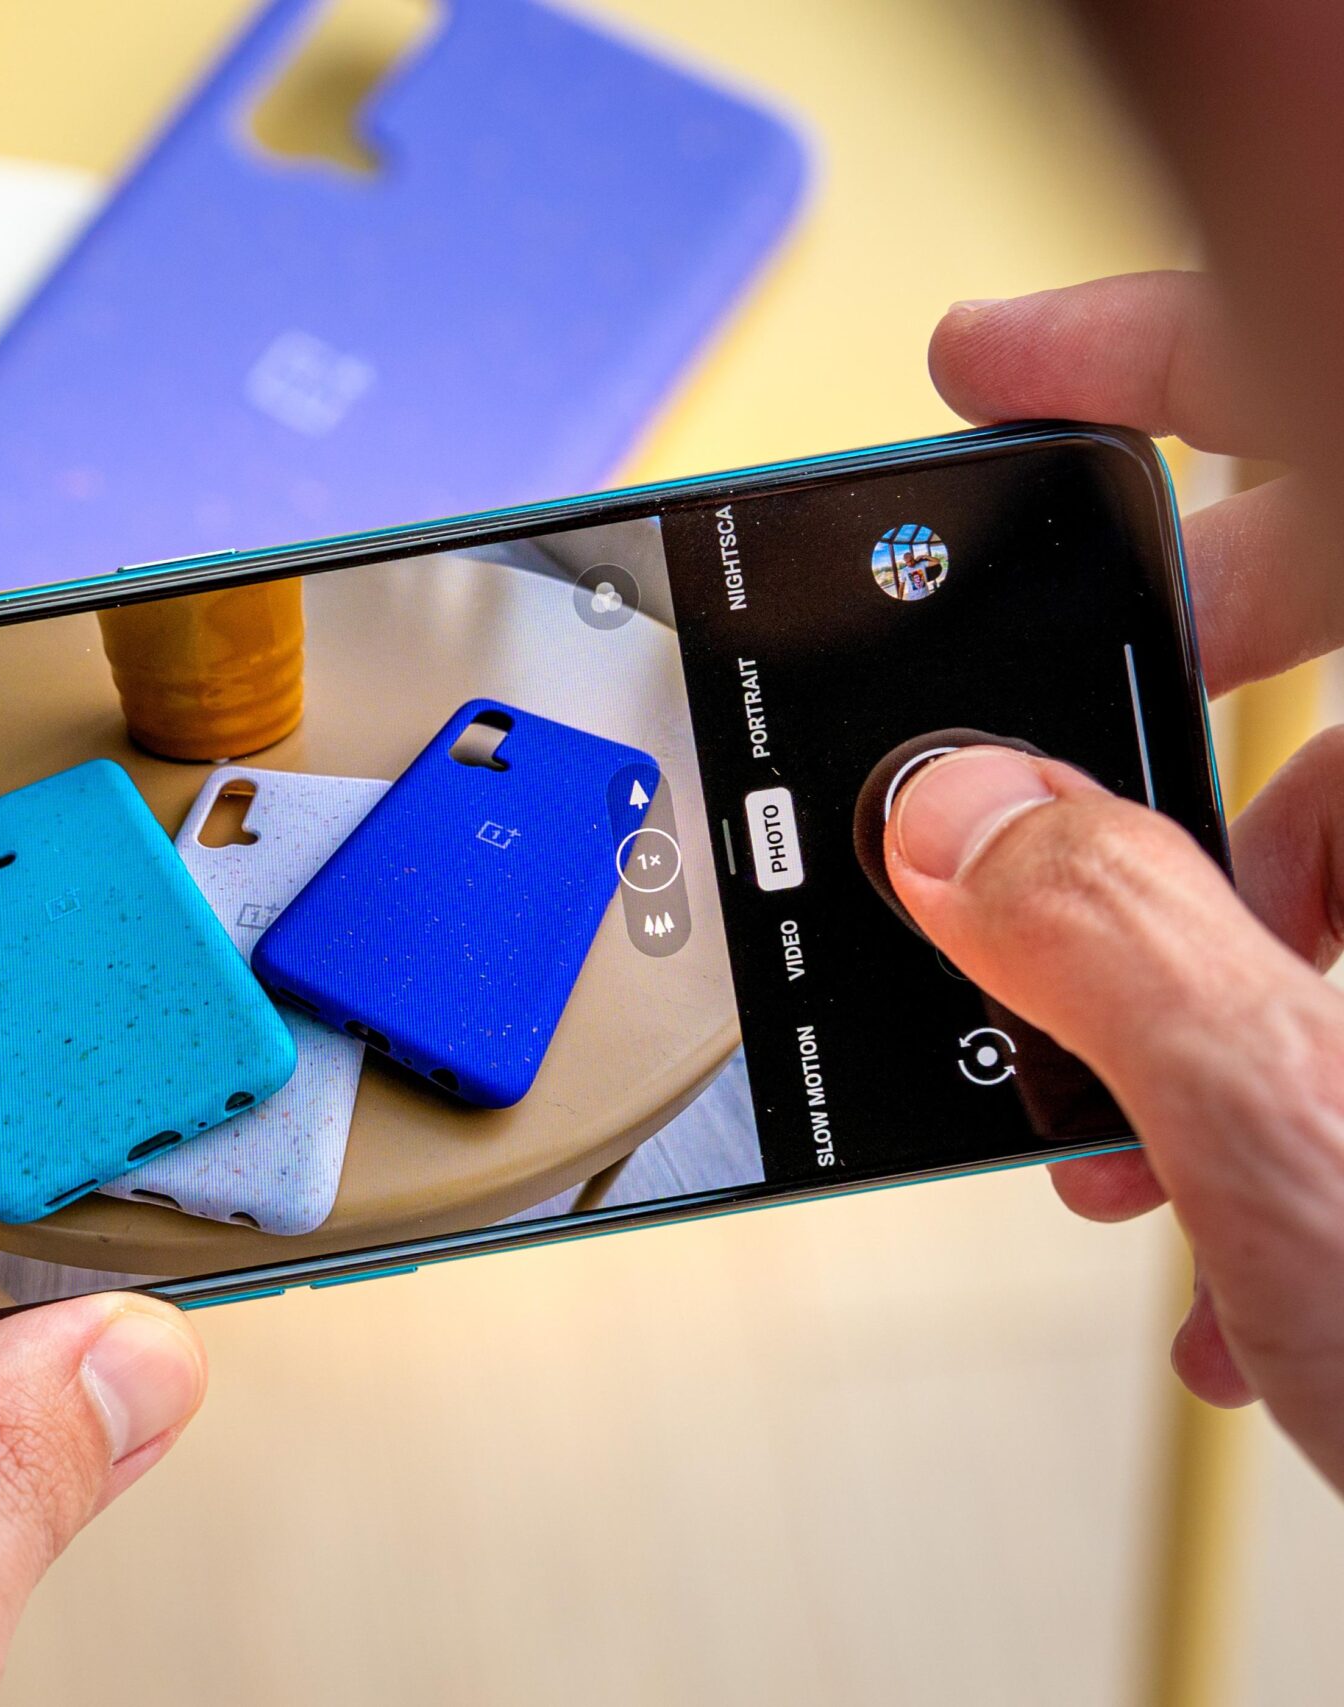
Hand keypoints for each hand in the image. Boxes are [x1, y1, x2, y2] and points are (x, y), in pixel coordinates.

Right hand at [891, 271, 1343, 1487]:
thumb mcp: (1300, 1136)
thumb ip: (1100, 937)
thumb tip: (957, 815)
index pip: (1317, 426)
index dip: (1145, 361)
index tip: (995, 373)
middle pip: (1337, 638)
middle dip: (1147, 752)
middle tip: (1015, 800)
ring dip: (1208, 968)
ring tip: (1141, 1141)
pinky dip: (1305, 1060)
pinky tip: (1254, 1223)